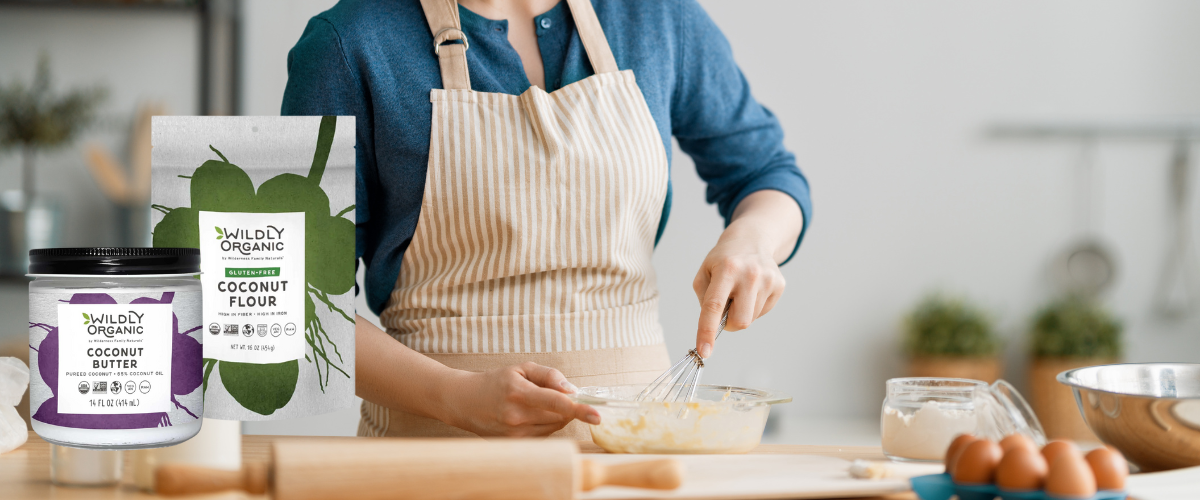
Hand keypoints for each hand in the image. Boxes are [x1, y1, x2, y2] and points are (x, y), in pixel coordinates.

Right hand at [439, 362, 600, 436]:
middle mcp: (516, 416)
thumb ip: (550, 375)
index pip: (556, 402)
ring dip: (555, 416)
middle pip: (559, 416)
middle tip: (553, 394)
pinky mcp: (515, 444)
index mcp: (519, 393)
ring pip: (554, 427)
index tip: (597, 415)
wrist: (465, 402)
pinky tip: (529, 415)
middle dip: (566, 406)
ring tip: (535, 404)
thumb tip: (572, 390)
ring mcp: (515, 434)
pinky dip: (545, 425)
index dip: (579, 409)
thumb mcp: (521, 369)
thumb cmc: (496, 382)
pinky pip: (543, 435)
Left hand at [692, 230, 785, 358]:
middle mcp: (750, 274)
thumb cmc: (723, 259)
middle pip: (740, 321)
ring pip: (751, 319)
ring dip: (741, 312)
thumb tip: (715, 326)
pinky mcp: (779, 285)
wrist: (751, 239)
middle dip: (729, 323)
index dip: (707, 331)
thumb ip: (705, 300)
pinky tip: (751, 290)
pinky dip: (753, 307)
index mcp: (726, 269)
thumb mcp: (704, 272)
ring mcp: (768, 280)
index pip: (714, 306)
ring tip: (739, 291)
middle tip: (726, 307)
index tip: (704, 351)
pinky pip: (762, 312)